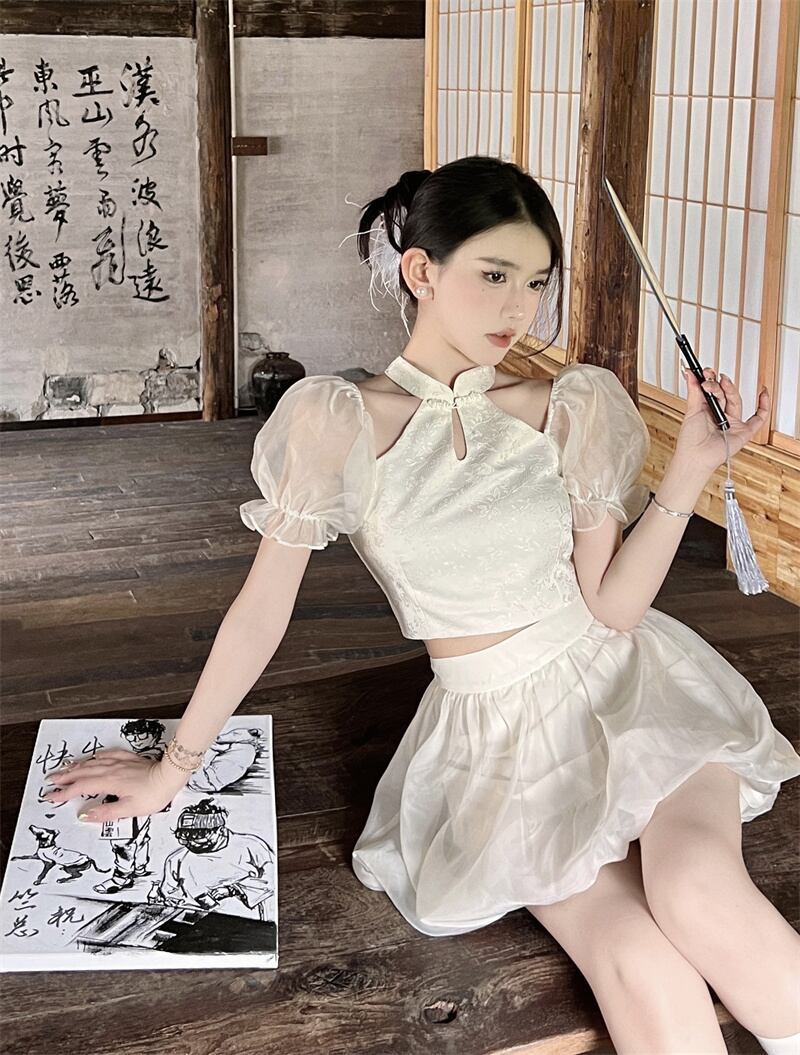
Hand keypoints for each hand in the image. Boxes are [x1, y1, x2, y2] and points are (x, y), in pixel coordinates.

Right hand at [44, 749, 188, 822]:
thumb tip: (85, 815)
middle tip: (52, 780)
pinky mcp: (130, 759)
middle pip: (83, 772)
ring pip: (94, 762)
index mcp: (110, 782)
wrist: (171, 775)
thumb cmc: (154, 793)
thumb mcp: (129, 809)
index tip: (52, 796)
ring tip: (66, 768)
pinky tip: (95, 756)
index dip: (64, 792)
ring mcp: (121, 762)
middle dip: (66, 776)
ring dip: (78, 766)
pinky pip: (109, 754)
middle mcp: (112, 770)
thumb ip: (106, 812)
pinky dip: (98, 756)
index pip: (81, 787)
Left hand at [674, 366, 769, 472]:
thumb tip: (690, 374)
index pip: (713, 391)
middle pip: (724, 395)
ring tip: (721, 382)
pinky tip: (763, 393)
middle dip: (718, 385)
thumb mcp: (692, 411)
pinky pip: (758, 418)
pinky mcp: (743, 432)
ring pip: (736, 401)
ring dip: (729, 390)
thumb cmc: (690, 440)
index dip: (711, 381)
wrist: (695, 456)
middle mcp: (720, 416)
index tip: (705, 372)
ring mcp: (732, 424)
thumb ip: (694, 392)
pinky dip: (763, 406)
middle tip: (710, 377)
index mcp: (707, 411)